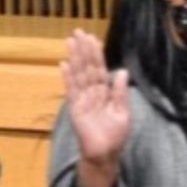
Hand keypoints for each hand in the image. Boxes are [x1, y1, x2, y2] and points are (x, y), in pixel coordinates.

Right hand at [62, 30, 129, 186]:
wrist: (104, 154)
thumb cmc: (114, 136)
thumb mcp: (123, 112)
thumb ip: (121, 92)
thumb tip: (123, 71)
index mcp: (105, 94)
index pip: (100, 70)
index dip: (97, 55)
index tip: (94, 39)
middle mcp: (92, 93)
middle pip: (87, 68)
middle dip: (84, 50)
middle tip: (79, 32)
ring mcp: (82, 100)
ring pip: (78, 75)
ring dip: (74, 58)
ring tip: (70, 41)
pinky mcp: (75, 108)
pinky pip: (71, 90)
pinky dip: (67, 77)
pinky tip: (63, 64)